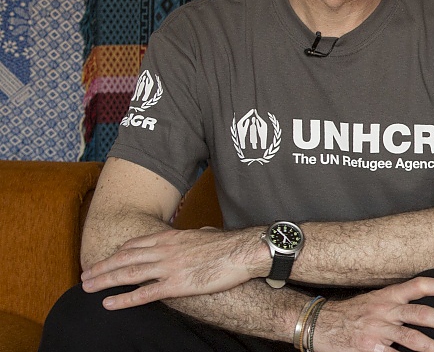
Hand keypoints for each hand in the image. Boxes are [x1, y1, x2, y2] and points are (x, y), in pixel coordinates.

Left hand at [80, 227, 259, 308]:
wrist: (243, 252)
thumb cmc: (229, 244)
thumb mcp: (207, 233)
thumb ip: (197, 235)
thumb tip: (202, 233)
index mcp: (171, 237)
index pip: (136, 244)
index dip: (118, 253)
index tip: (109, 258)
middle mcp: (164, 251)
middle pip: (124, 259)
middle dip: (102, 267)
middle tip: (86, 275)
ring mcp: (168, 268)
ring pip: (127, 275)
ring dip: (104, 281)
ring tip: (88, 287)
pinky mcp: (175, 285)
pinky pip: (144, 294)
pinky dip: (123, 299)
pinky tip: (109, 303)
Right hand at [315, 277, 433, 351]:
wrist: (318, 323)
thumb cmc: (351, 314)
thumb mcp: (376, 300)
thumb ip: (399, 303)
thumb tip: (427, 306)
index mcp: (388, 296)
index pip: (419, 285)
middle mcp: (384, 311)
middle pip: (421, 314)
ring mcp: (377, 331)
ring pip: (412, 339)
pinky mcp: (368, 349)